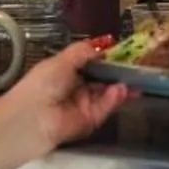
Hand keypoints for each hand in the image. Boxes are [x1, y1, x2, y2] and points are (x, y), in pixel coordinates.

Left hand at [3, 40, 132, 145]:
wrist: (31, 118)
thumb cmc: (42, 84)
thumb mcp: (61, 61)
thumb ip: (82, 52)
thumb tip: (101, 47)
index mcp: (65, 73)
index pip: (90, 65)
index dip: (105, 59)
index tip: (122, 52)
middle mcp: (75, 89)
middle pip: (101, 81)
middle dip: (118, 74)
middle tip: (136, 67)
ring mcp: (83, 106)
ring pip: (106, 95)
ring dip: (119, 86)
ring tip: (132, 80)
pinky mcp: (89, 122)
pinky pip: (104, 108)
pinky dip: (113, 99)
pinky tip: (121, 90)